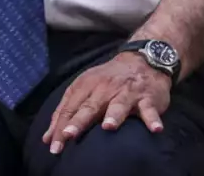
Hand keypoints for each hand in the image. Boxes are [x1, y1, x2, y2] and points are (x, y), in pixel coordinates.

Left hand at [43, 52, 171, 154]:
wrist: (143, 59)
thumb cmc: (109, 80)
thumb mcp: (85, 89)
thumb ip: (66, 112)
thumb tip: (48, 138)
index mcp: (87, 85)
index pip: (71, 107)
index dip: (61, 126)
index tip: (54, 146)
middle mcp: (106, 88)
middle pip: (90, 106)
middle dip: (79, 121)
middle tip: (69, 135)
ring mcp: (127, 92)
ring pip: (119, 105)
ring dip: (114, 115)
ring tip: (108, 127)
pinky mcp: (147, 98)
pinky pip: (150, 110)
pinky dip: (152, 119)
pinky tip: (155, 129)